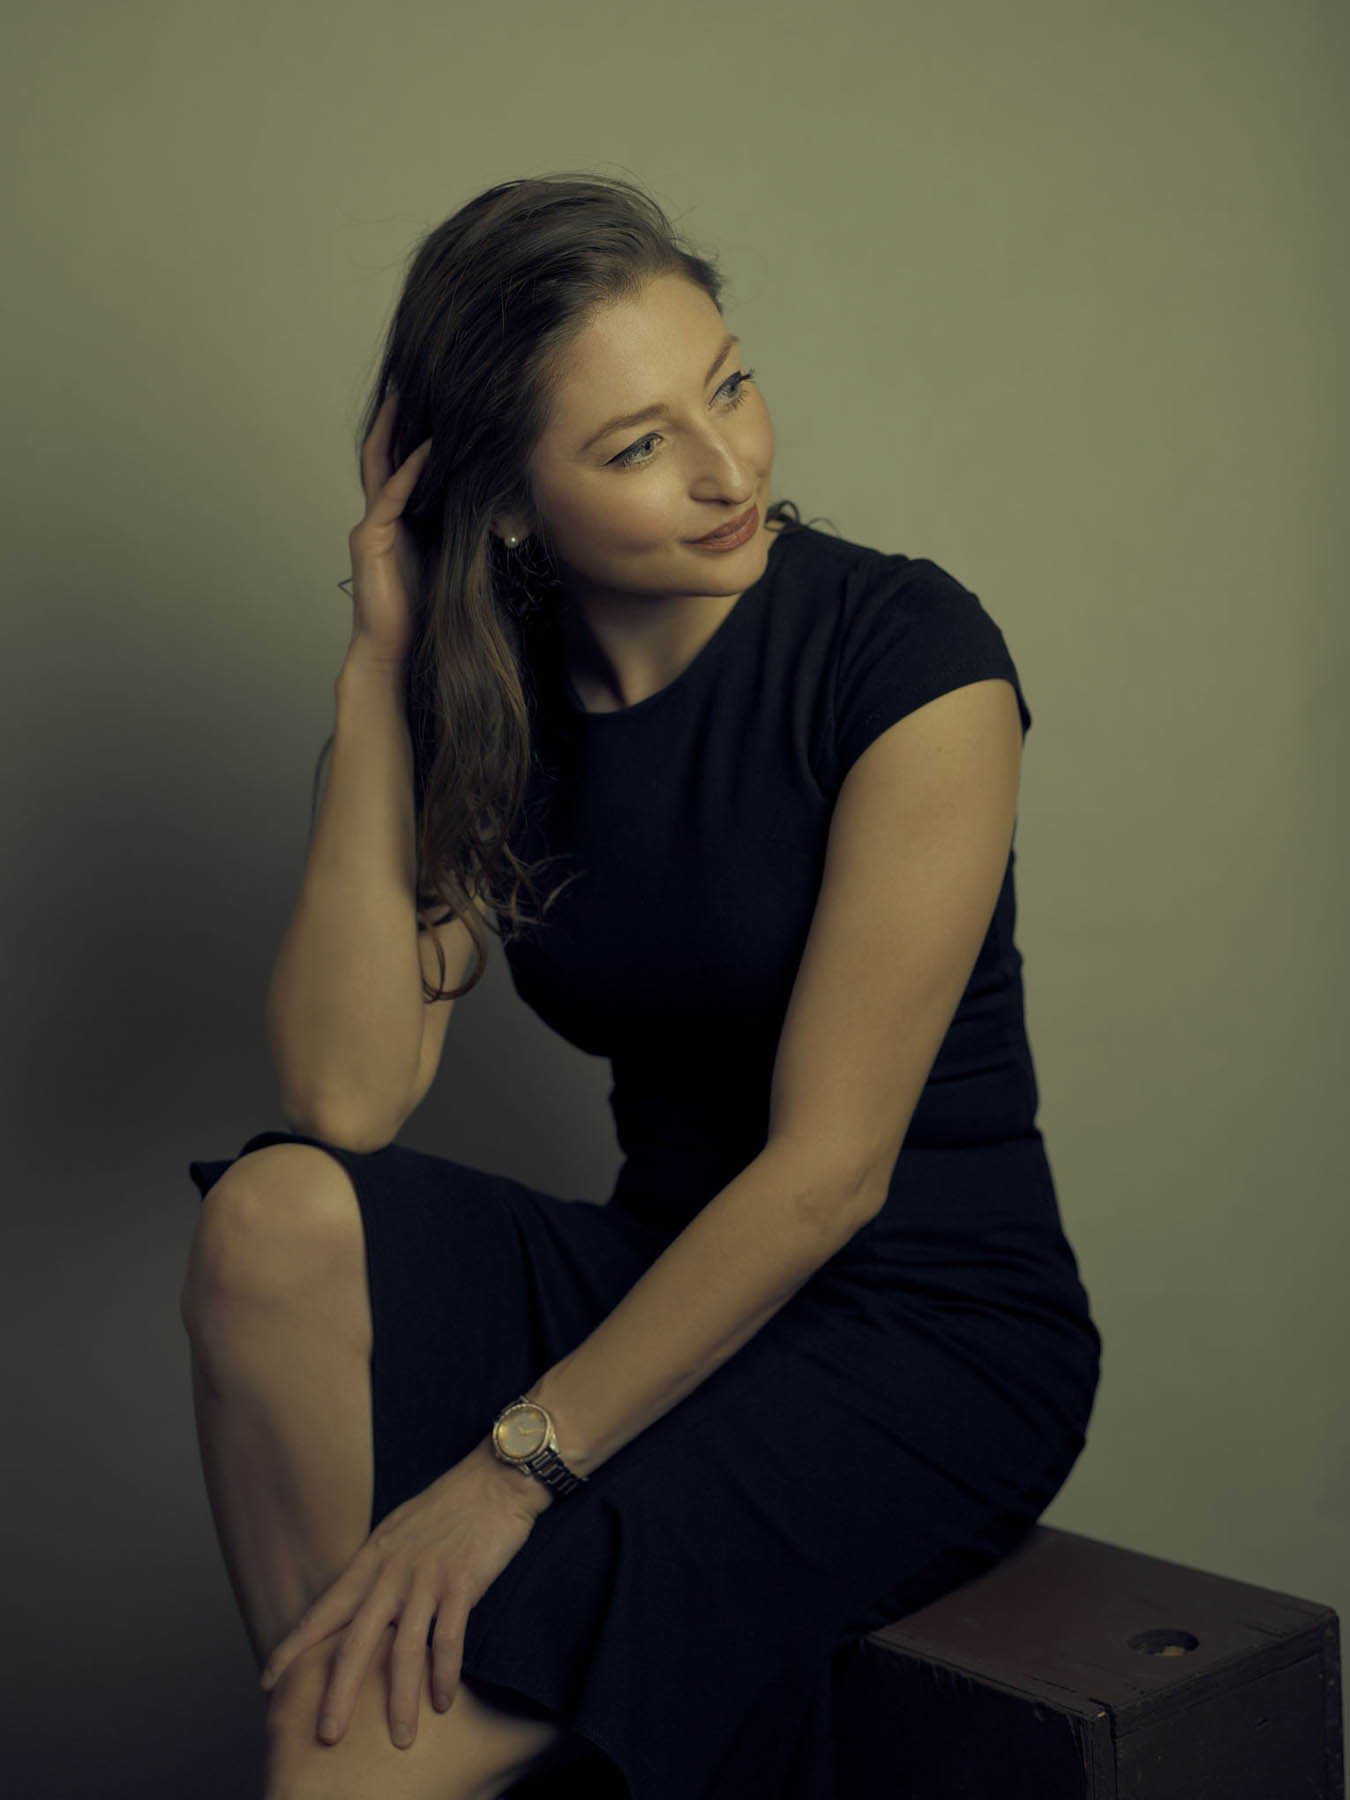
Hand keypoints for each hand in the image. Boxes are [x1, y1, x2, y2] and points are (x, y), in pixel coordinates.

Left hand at [259, 1437, 551, 1749]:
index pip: (323, 1611)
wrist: (495, 1477)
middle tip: (327, 1735)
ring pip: (404, 1650)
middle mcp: (391, 1572)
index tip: (267, 1681)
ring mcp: (426, 1578)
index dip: (292, 1648)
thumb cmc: (449, 1505)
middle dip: (338, 1692)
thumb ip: (377, 1568)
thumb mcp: (398, 1532)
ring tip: (400, 1736)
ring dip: (400, 1699)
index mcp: (371, 1559)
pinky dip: (445, 1674)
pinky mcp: (462, 1582)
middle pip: (356, 1641)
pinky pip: (449, 1638)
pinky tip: (444, 1701)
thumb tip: (359, 1604)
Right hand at [345, 386, 433, 666]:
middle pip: (383, 452)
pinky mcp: (369, 541)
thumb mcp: (450, 556)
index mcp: (399, 517)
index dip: (411, 430)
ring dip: (396, 431)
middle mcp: (380, 515)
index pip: (401, 461)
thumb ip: (461, 526)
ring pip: (380, 465)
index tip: (433, 398)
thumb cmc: (425, 609)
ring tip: (410, 397)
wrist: (398, 650)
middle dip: (395, 416)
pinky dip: (409, 472)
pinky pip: (390, 497)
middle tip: (411, 379)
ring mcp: (371, 526)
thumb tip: (498, 500)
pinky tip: (427, 451)